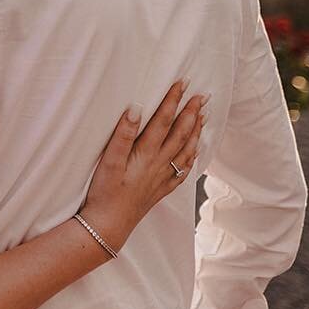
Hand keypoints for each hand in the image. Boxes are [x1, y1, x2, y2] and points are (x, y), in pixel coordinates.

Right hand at [80, 81, 205, 252]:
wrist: (109, 225)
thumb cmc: (105, 192)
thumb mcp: (109, 161)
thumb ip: (123, 134)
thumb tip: (136, 108)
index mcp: (146, 154)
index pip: (163, 121)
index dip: (173, 101)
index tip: (183, 83)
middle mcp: (159, 164)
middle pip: (180, 134)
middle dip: (191, 113)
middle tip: (202, 96)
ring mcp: (162, 178)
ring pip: (185, 150)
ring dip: (195, 132)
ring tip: (203, 116)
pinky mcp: (160, 189)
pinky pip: (183, 170)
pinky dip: (191, 157)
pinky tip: (194, 152)